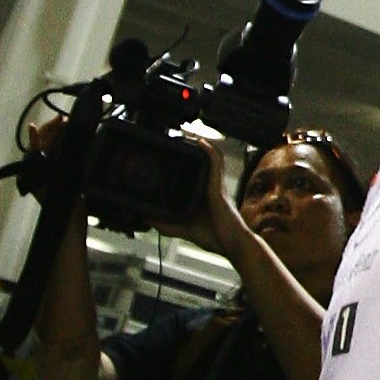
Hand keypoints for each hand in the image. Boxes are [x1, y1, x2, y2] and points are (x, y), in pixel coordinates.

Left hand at [161, 132, 248, 259]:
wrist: (233, 245)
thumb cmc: (216, 238)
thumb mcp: (185, 229)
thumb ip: (167, 225)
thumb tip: (146, 218)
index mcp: (205, 195)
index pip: (196, 172)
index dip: (188, 160)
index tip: (173, 151)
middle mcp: (212, 187)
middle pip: (204, 161)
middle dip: (193, 148)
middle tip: (178, 137)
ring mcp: (216, 186)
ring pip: (211, 158)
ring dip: (201, 145)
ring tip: (187, 134)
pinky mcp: (218, 187)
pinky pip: (216, 164)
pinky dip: (209, 151)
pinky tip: (200, 142)